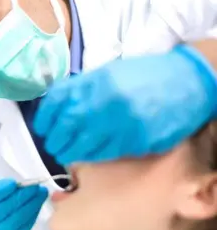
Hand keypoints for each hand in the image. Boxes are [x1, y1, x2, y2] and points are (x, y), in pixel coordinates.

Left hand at [33, 44, 216, 164]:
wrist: (187, 82)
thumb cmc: (143, 76)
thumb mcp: (106, 73)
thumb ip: (80, 89)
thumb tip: (54, 107)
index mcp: (94, 81)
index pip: (56, 103)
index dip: (44, 119)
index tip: (42, 128)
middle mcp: (104, 102)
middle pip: (65, 129)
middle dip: (55, 141)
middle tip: (53, 146)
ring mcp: (122, 123)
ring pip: (83, 147)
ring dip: (70, 153)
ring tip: (66, 154)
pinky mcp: (138, 141)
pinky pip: (106, 154)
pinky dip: (93, 156)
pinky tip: (89, 155)